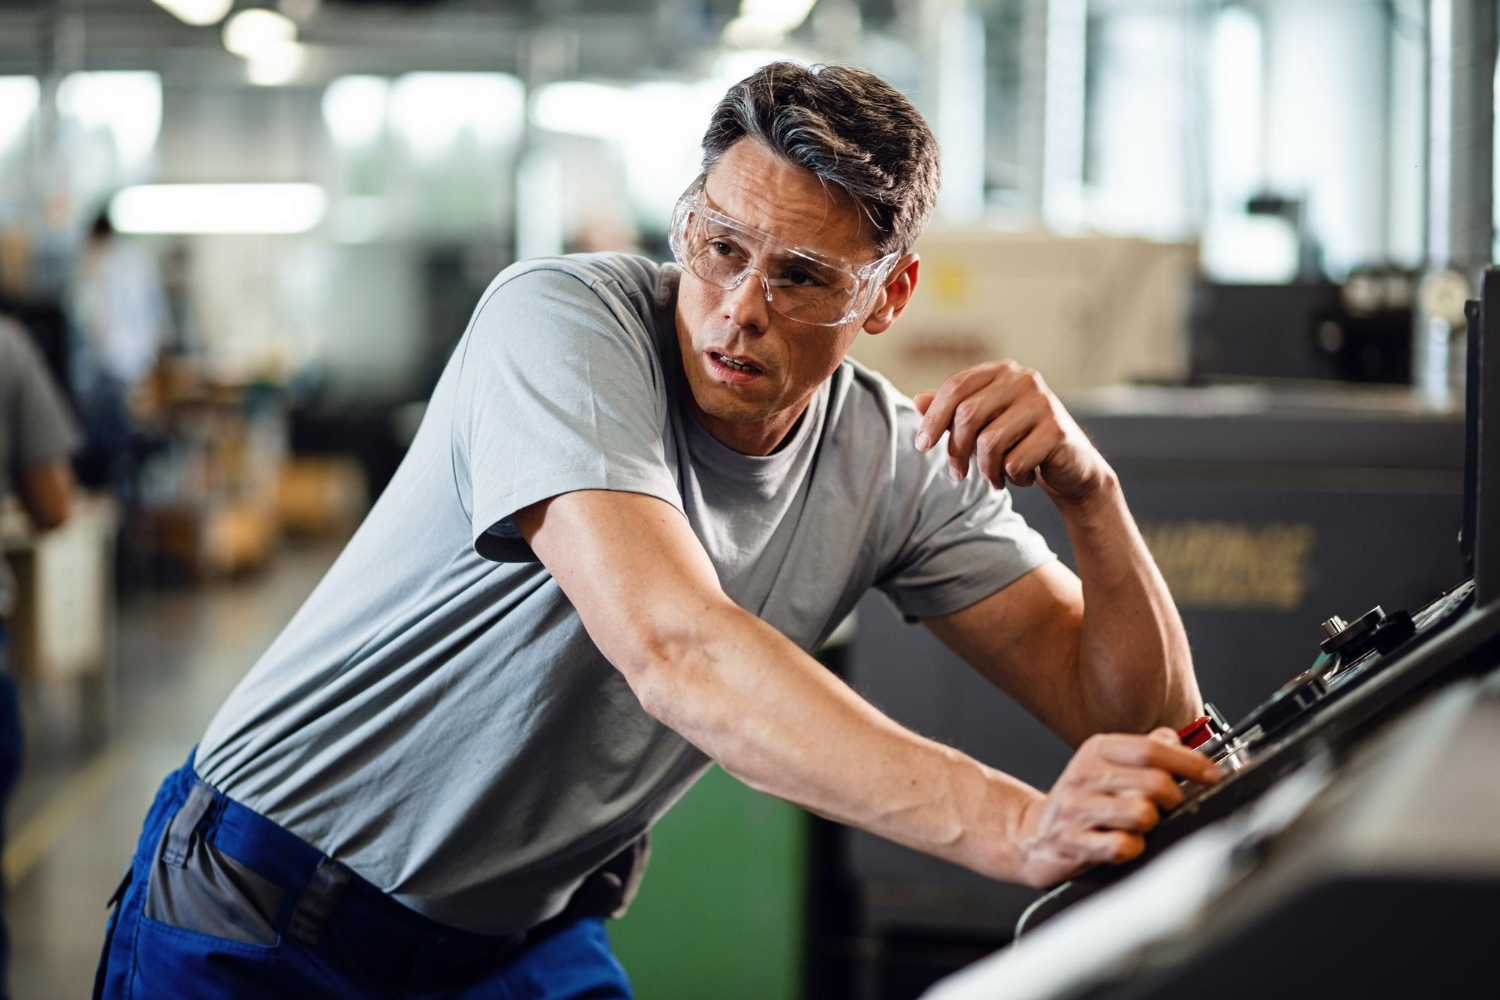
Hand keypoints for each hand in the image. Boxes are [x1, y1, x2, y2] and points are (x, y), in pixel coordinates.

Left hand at [913, 361, 1109, 503]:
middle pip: (967, 415)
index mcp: (1001, 372)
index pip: (955, 387)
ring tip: (994, 478)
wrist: (1071, 466)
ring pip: (989, 442)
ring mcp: (1043, 403)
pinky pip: (1014, 462)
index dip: (933, 419)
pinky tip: (1022, 478)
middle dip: (955, 451)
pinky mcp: (1056, 431)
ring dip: (986, 470)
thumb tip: (917, 400)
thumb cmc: (1019, 442)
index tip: (922, 446)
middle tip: (957, 474)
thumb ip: (952, 412)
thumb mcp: (982, 426)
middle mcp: (1023, 380)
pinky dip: (1011, 478)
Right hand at [1013, 728, 1219, 887]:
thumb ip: (1143, 750)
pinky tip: (1126, 844)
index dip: (1190, 763)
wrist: (1032, 835)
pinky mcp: (1073, 842)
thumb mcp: (1105, 764)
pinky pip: (1122, 846)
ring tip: (1142, 825)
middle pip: (1153, 782)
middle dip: (1174, 799)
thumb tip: (1177, 738)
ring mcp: (1076, 809)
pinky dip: (1133, 848)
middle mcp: (1084, 775)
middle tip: (1170, 807)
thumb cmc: (1080, 801)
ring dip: (1152, 824)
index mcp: (1097, 750)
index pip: (1152, 748)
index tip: (1212, 775)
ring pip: (1141, 813)